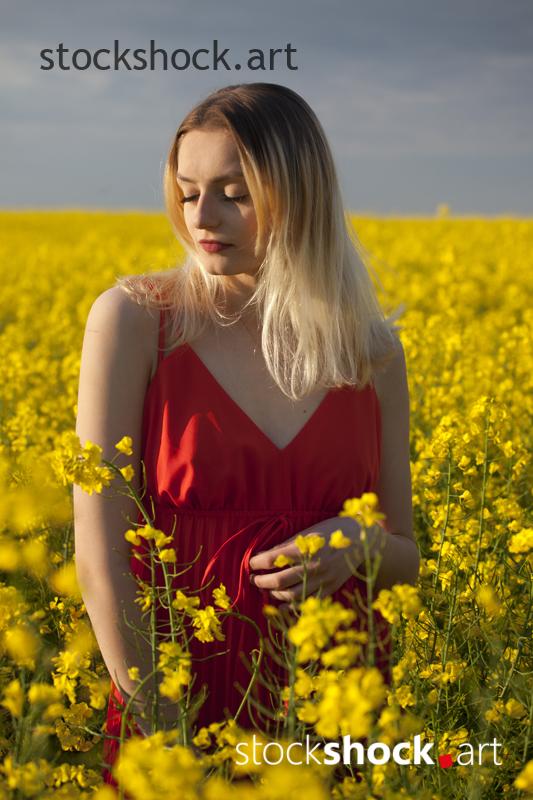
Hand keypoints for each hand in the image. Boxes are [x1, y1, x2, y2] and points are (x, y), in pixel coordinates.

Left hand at [248, 516, 364, 602]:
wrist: (362, 541)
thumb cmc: (331, 532)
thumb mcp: (307, 533)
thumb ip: (285, 546)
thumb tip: (261, 556)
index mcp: (306, 549)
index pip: (272, 560)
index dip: (257, 563)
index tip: (250, 563)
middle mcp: (313, 566)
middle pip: (278, 581)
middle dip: (261, 581)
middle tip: (253, 579)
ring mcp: (322, 580)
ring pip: (290, 595)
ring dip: (273, 594)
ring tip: (266, 588)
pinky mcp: (329, 590)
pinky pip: (306, 603)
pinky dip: (290, 605)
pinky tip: (281, 601)